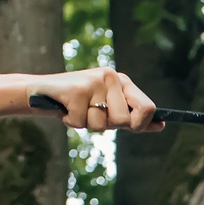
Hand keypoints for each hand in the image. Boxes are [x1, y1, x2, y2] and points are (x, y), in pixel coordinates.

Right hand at [26, 67, 159, 132]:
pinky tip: (65, 108)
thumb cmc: (80, 105)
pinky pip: (81, 122)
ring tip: (77, 109)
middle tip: (92, 113)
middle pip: (124, 121)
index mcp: (122, 82)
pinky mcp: (77, 89)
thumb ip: (134, 118)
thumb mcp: (110, 111)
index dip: (141, 124)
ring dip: (87, 124)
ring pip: (102, 124)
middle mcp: (111, 77)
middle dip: (108, 126)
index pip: (148, 108)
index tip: (129, 128)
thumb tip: (162, 125)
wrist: (41, 93)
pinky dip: (71, 122)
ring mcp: (94, 81)